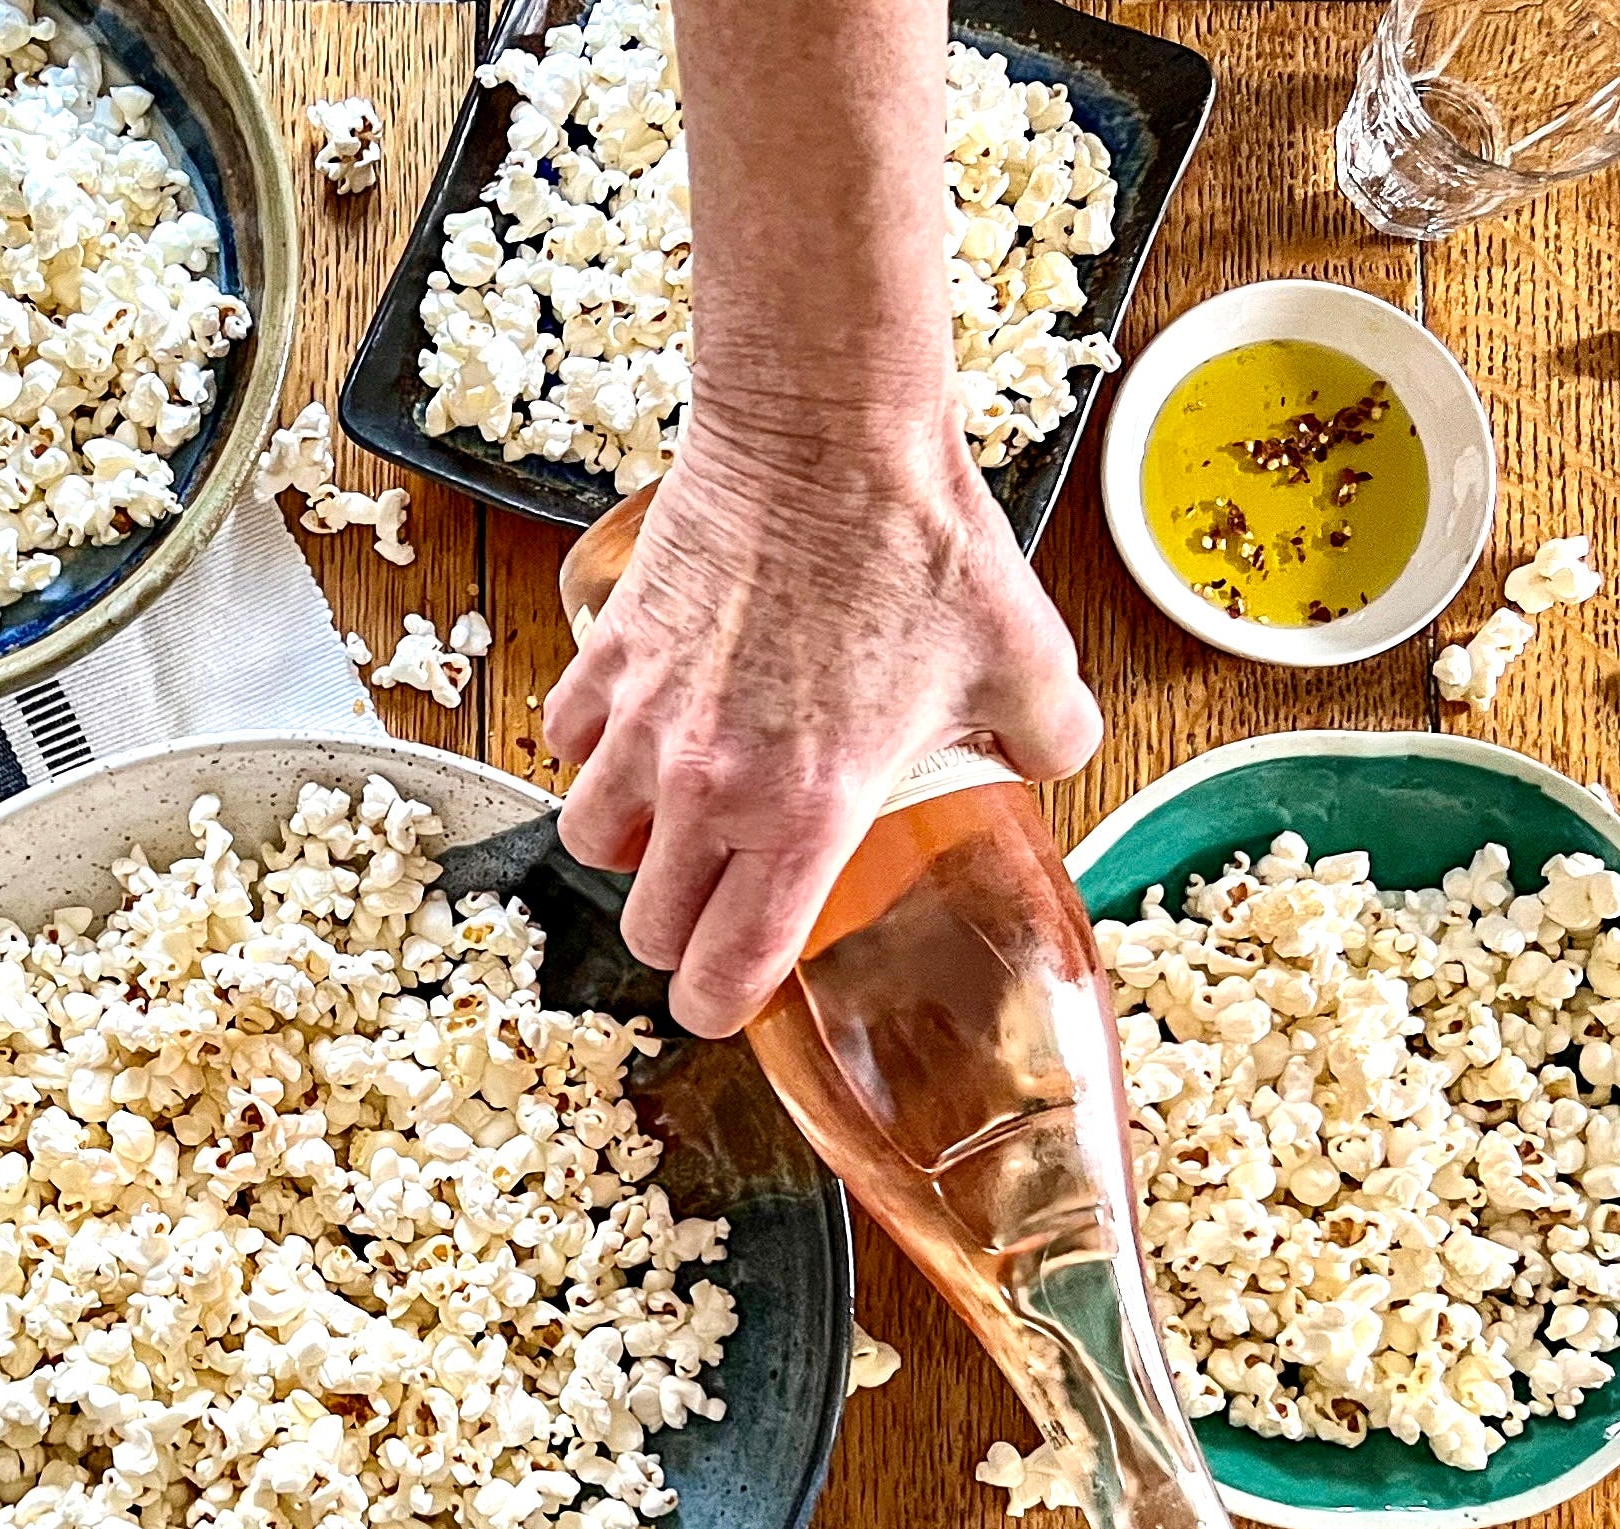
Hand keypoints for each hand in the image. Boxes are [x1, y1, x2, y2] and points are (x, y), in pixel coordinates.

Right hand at [544, 412, 1102, 1036]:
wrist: (826, 432)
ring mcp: (643, 724)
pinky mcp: (608, 659)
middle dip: (681, 928)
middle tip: (717, 897)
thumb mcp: (1023, 660)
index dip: (722, 1006)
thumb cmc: (919, 542)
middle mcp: (707, 788)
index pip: (725, 972)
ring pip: (592, 840)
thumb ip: (1046, 738)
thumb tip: (1050, 759)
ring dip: (632, 843)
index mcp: (806, 814)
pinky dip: (596, 749)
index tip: (730, 997)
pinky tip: (645, 724)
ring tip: (674, 811)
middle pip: (647, 925)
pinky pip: (569, 744)